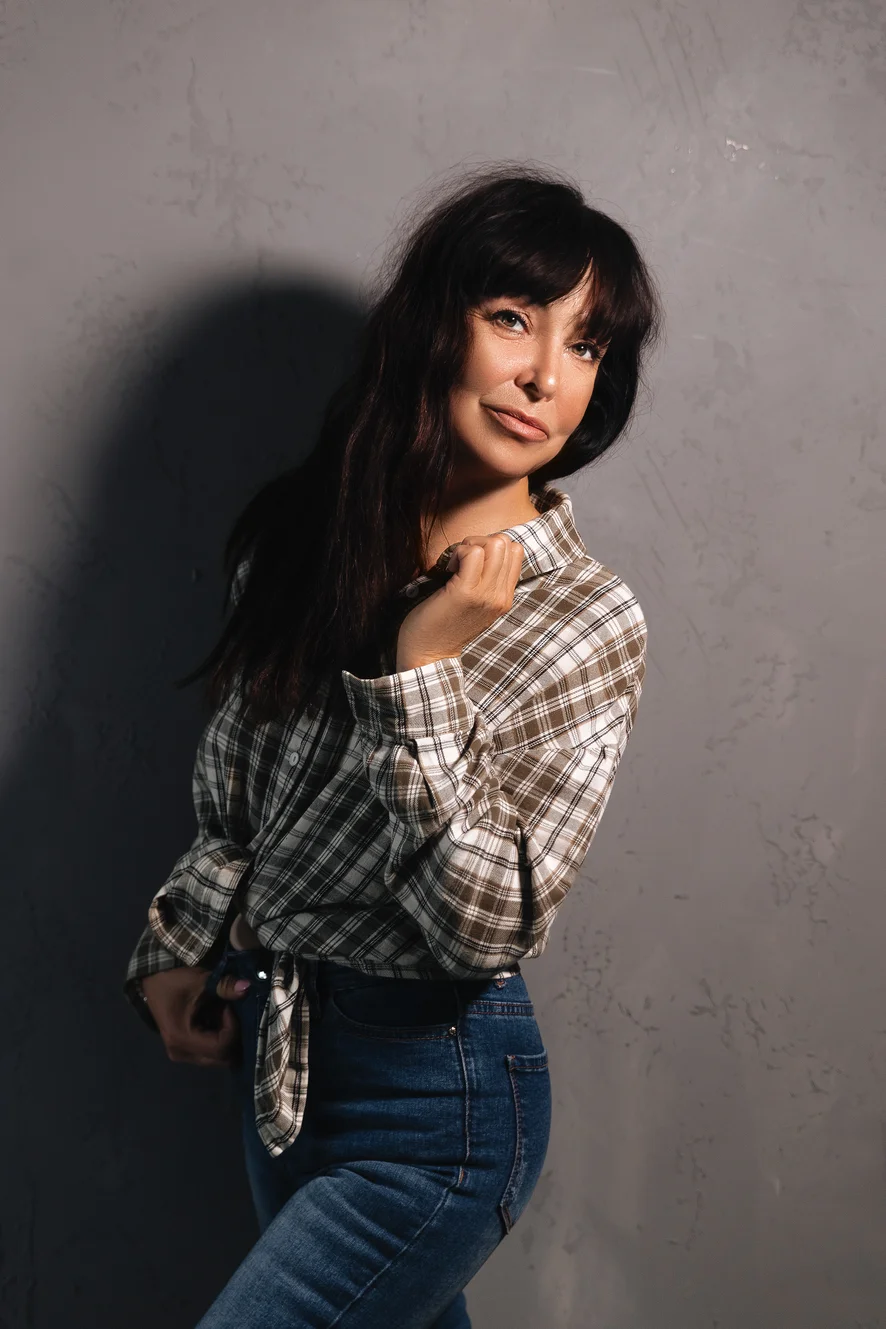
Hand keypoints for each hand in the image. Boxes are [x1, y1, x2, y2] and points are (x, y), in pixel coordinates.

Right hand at [141, 967, 250, 1068]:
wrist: (153, 980)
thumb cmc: (174, 981)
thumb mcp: (200, 980)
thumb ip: (225, 986)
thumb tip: (247, 987)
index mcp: (182, 1039)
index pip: (220, 1048)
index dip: (232, 1029)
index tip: (228, 1007)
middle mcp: (181, 1052)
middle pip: (220, 1058)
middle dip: (232, 1036)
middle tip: (228, 1013)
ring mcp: (182, 1054)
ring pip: (216, 1057)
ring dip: (225, 1037)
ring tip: (220, 1015)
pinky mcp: (184, 1049)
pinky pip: (209, 1052)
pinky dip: (217, 1037)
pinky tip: (214, 1019)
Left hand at [396, 533, 523, 671]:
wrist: (428, 655)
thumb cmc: (444, 625)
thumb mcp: (475, 605)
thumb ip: (484, 582)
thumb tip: (479, 550)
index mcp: (504, 598)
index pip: (515, 551)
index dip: (491, 547)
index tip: (471, 562)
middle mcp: (500, 596)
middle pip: (507, 543)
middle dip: (480, 542)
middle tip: (461, 560)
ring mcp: (486, 595)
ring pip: (494, 544)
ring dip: (469, 545)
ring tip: (455, 564)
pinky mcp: (465, 592)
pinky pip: (472, 553)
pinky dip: (458, 552)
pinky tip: (447, 569)